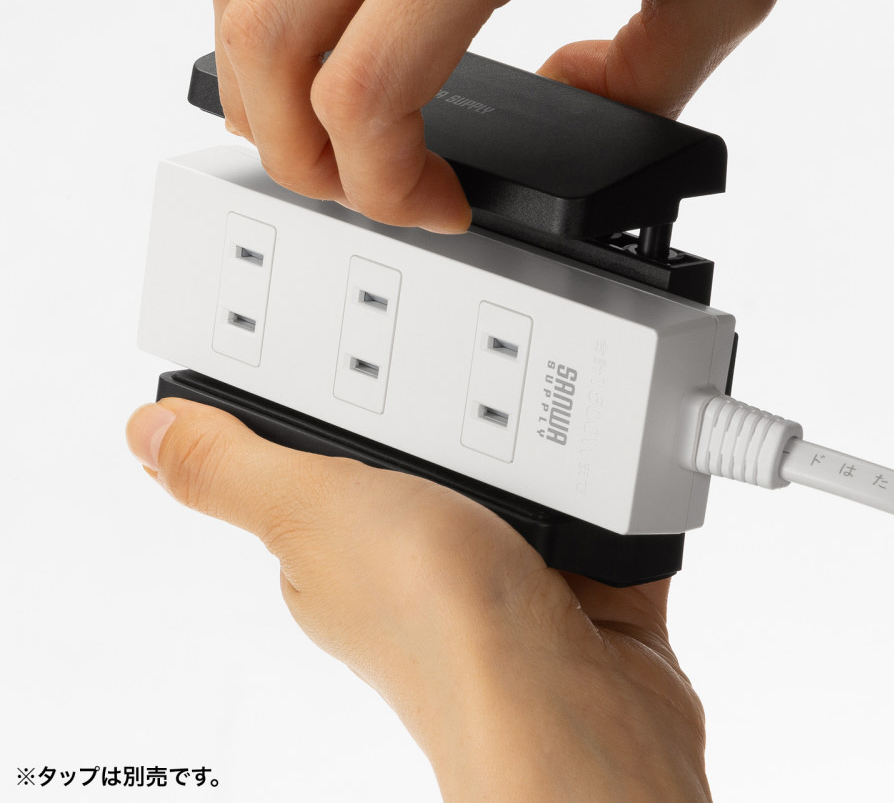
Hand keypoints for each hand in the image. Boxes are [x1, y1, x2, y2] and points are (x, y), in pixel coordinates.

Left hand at [127, 398, 711, 801]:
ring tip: (533, 414)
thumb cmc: (438, 632)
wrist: (575, 708)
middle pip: (426, 447)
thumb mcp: (316, 512)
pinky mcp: (568, 573)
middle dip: (450, 408)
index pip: (321, 447)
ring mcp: (494, 567)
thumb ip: (233, 469)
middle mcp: (409, 560)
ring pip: (509, 467)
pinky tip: (589, 463)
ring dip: (526, 443)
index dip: (341, 394)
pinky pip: (582, 502)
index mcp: (330, 545)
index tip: (365, 342)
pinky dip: (589, 482)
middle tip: (467, 367)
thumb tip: (148, 433)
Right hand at [211, 0, 827, 230]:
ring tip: (333, 132)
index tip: (439, 203)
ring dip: (266, 83)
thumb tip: (568, 108)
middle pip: (265, 39)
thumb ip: (644, 84)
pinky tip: (333, 44)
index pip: (368, 89)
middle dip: (301, 153)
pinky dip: (280, 8)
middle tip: (367, 185)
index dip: (385, 184)